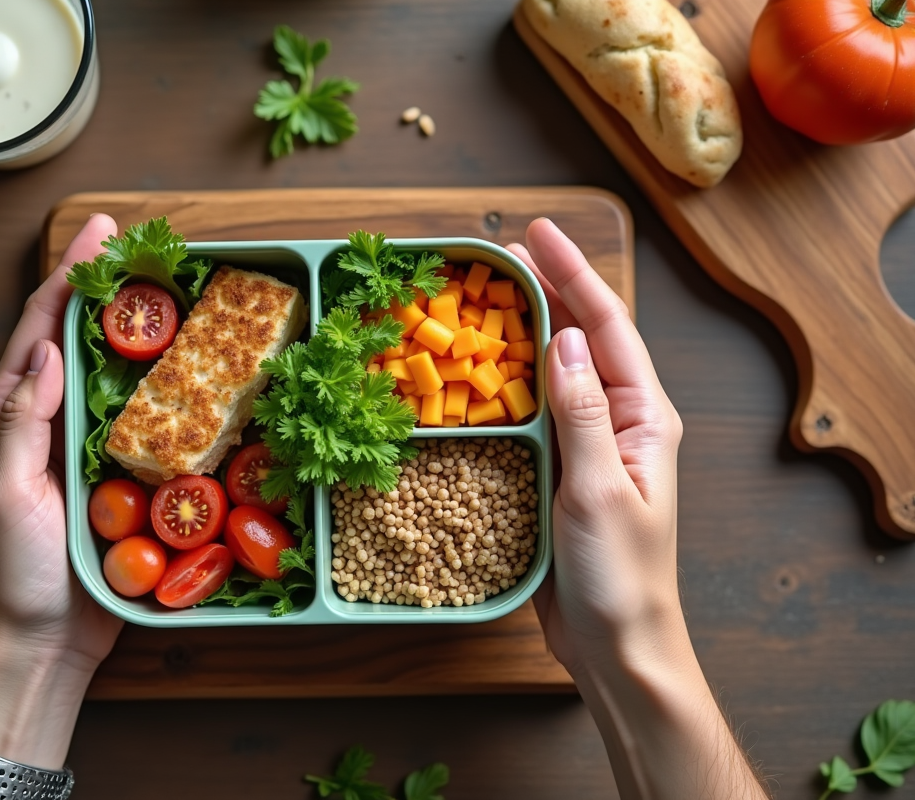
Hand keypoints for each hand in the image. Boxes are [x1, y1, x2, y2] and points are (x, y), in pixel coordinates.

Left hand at [0, 216, 127, 795]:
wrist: (44, 639)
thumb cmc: (15, 570)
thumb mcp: (5, 493)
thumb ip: (20, 423)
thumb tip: (47, 351)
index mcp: (9, 415)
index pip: (39, 328)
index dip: (70, 275)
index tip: (101, 230)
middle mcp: (46, 419)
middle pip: (78, 336)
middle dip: (108, 287)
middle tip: (149, 247)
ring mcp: (83, 445)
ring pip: (114, 371)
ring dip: (140, 329)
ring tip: (177, 292)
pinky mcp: (117, 472)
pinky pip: (142, 417)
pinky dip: (163, 385)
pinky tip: (192, 371)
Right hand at [510, 221, 767, 799]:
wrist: (615, 645)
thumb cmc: (620, 576)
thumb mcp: (599, 489)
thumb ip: (584, 410)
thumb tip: (568, 335)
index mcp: (642, 417)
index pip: (608, 327)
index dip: (572, 274)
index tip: (537, 233)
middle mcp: (619, 421)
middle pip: (584, 338)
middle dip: (548, 289)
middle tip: (501, 252)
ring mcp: (589, 445)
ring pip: (555, 371)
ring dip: (523, 330)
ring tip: (483, 296)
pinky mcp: (560, 471)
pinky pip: (534, 412)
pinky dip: (505, 383)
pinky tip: (477, 373)